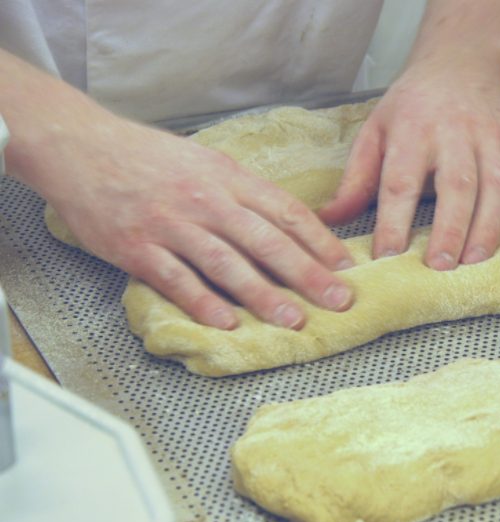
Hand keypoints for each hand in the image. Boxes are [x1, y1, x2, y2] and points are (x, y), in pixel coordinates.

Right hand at [9, 102, 353, 329]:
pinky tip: (227, 323)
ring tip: (293, 319)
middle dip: (308, 274)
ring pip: (227, 264)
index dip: (320, 241)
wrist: (81, 147)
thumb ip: (243, 191)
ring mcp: (171, 224)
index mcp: (228, 176)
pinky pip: (177, 280)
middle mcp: (206, 200)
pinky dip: (203, 303)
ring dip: (264, 295)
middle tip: (338, 300)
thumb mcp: (206, 160)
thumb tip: (285, 222)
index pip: (285, 211)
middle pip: (266, 241)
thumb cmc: (149, 156)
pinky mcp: (137, 247)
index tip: (344, 266)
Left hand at [319, 64, 499, 268]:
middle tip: (440, 267)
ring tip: (476, 261)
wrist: (457, 66)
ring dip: (488, 225)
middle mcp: (454, 134)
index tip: (387, 255)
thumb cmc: (411, 107)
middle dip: (449, 228)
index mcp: (412, 131)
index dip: (394, 220)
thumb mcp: (374, 131)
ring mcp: (490, 140)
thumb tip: (330, 219)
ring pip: (495, 185)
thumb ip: (356, 179)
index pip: (400, 181)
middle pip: (455, 185)